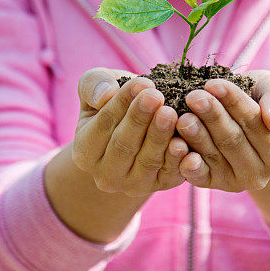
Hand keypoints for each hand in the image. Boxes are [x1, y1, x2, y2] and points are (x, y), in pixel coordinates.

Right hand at [73, 68, 188, 196]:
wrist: (136, 131)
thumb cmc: (113, 103)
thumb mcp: (95, 89)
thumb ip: (93, 86)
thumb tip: (105, 95)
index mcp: (85, 151)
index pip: (103, 125)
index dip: (121, 103)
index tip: (139, 83)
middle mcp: (106, 175)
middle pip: (124, 146)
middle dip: (140, 120)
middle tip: (155, 96)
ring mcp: (133, 185)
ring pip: (147, 161)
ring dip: (160, 137)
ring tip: (170, 113)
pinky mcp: (161, 186)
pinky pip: (170, 174)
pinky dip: (178, 160)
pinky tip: (184, 143)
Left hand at [175, 70, 269, 191]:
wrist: (244, 120)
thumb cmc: (260, 99)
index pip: (255, 124)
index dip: (235, 103)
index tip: (215, 84)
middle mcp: (260, 172)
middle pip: (233, 140)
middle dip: (212, 116)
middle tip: (193, 97)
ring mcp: (236, 181)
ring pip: (214, 156)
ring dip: (196, 136)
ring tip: (182, 117)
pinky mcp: (212, 184)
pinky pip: (200, 176)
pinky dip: (187, 164)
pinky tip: (176, 146)